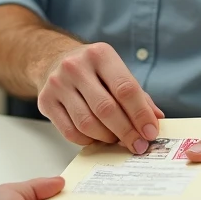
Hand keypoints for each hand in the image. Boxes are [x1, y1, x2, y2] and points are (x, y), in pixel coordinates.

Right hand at [35, 42, 164, 153]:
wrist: (53, 60)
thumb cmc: (91, 69)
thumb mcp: (115, 70)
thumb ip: (137, 94)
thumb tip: (156, 119)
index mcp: (100, 54)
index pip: (125, 88)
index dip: (140, 114)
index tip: (150, 132)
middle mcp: (76, 66)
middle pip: (106, 108)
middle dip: (126, 131)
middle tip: (138, 145)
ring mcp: (58, 83)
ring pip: (87, 123)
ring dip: (107, 138)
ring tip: (117, 140)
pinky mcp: (45, 101)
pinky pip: (70, 132)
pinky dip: (88, 140)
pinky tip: (96, 138)